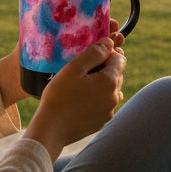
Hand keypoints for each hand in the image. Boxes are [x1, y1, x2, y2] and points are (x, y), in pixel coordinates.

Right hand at [22, 29, 125, 158]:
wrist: (51, 129)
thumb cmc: (59, 96)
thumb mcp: (74, 68)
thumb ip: (94, 53)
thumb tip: (109, 42)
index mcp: (110, 81)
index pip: (120, 58)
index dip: (106, 53)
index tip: (90, 57)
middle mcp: (115, 97)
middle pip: (116, 74)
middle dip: (103, 69)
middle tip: (82, 71)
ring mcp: (109, 111)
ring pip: (111, 90)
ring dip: (101, 84)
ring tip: (80, 86)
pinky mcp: (101, 121)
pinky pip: (104, 104)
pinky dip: (96, 99)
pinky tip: (79, 100)